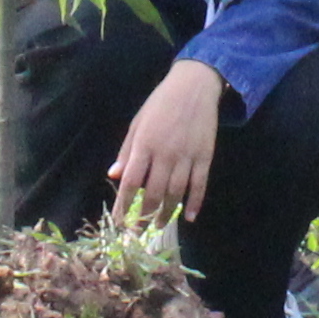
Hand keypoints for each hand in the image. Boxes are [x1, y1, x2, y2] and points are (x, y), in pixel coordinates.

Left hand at [111, 59, 228, 223]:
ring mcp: (187, 156)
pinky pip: (200, 185)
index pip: (130, 182)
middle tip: (139, 231)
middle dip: (144, 216)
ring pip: (175, 194)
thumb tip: (114, 176)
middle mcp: (165, 154)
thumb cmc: (160, 104)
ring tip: (159, 226)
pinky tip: (189, 217)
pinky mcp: (205, 156)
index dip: (123, 204)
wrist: (194, 86)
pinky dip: (194, 203)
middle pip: (153, 193)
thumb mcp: (138, 123)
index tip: (119, 222)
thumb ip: (127, 151)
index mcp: (144, 144)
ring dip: (166, 214)